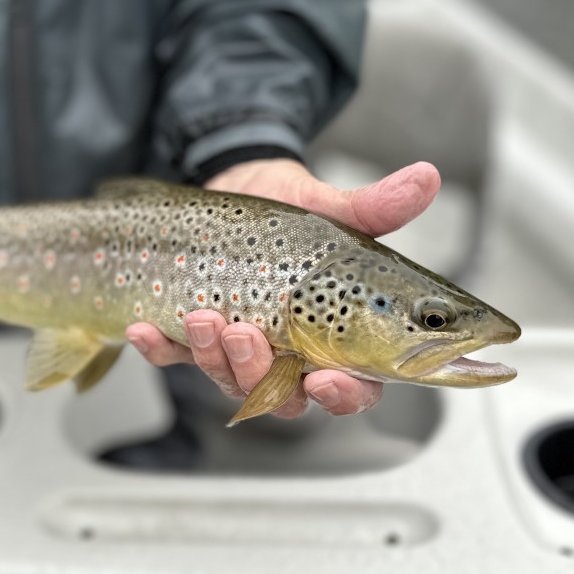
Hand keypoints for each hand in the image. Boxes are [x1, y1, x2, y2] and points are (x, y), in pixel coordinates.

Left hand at [126, 158, 440, 419]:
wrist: (233, 183)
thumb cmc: (291, 204)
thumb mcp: (327, 204)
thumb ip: (373, 206)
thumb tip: (426, 178)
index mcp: (340, 336)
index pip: (356, 387)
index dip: (344, 395)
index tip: (324, 379)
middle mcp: (292, 354)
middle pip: (284, 396)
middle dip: (258, 373)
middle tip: (244, 333)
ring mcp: (242, 349)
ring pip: (229, 380)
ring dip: (213, 358)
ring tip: (200, 317)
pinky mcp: (196, 337)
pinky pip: (177, 358)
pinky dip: (160, 348)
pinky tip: (146, 329)